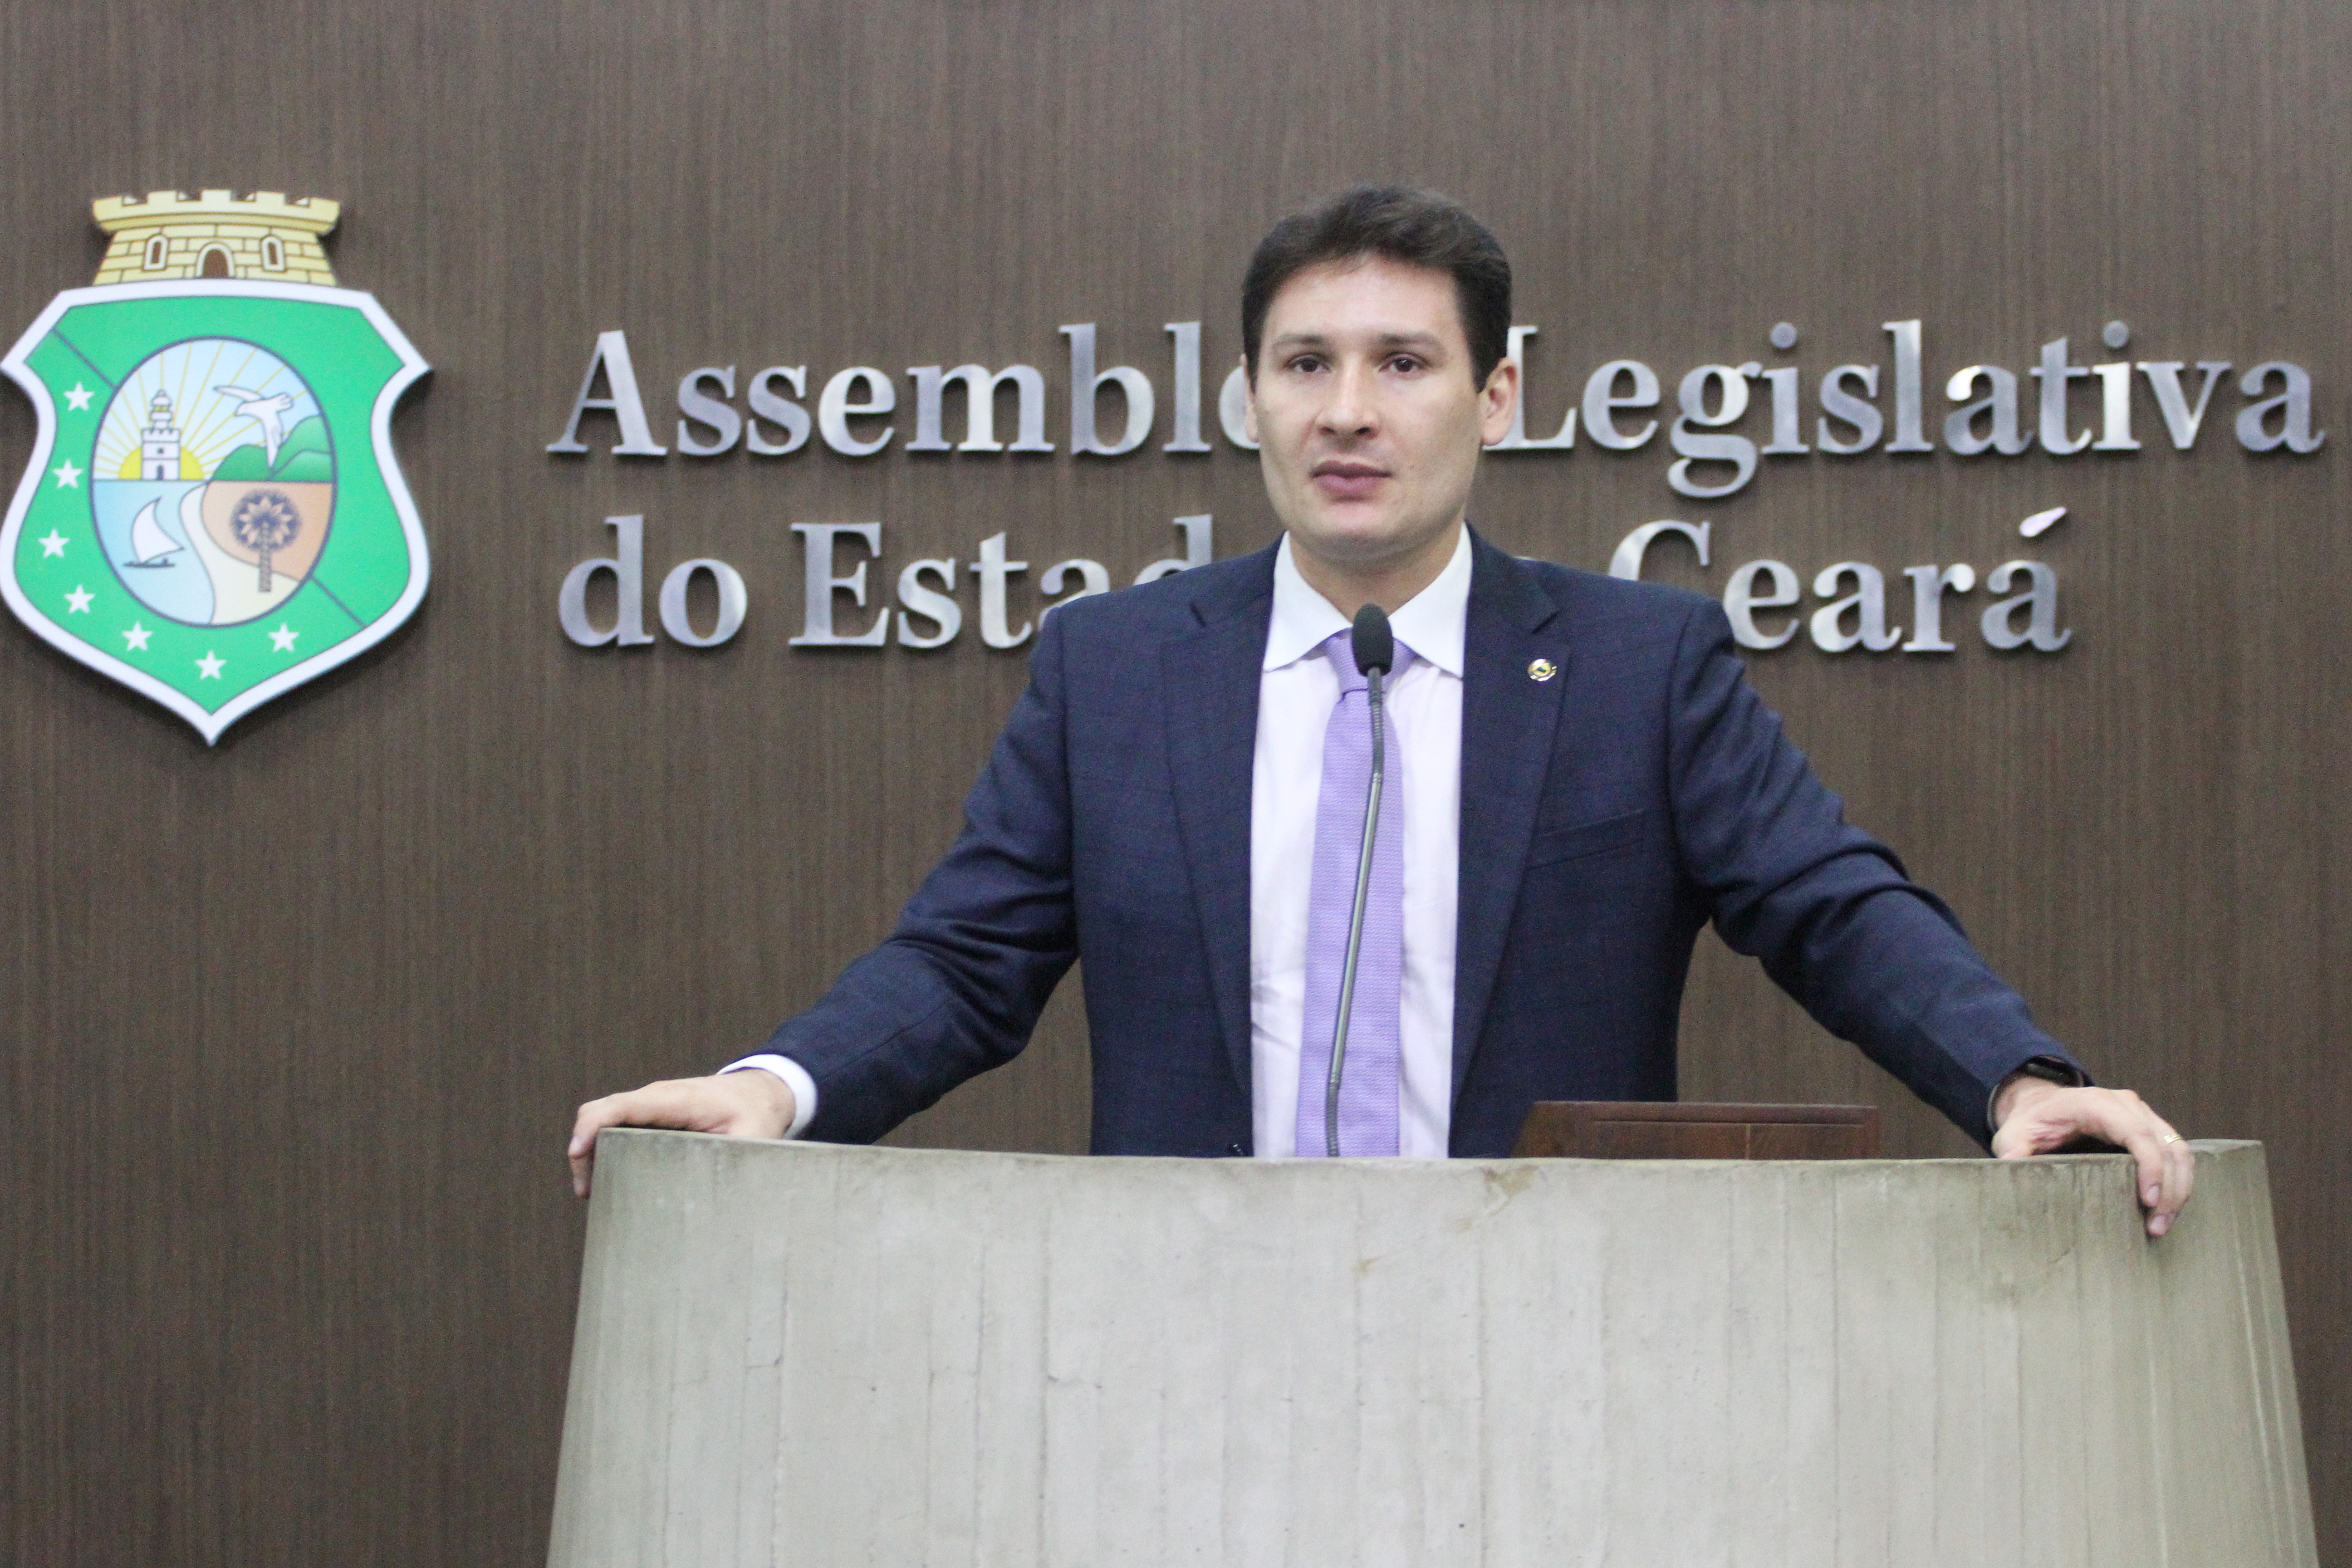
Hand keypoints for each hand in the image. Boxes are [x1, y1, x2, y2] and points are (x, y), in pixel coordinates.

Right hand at [568, 1071, 796, 1198]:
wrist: (761, 1091)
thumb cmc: (755, 1115)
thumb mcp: (751, 1139)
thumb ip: (733, 1163)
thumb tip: (719, 1202)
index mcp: (675, 1100)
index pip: (620, 1106)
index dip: (592, 1127)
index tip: (577, 1154)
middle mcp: (655, 1097)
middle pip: (599, 1111)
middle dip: (583, 1149)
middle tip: (587, 1193)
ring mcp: (649, 1104)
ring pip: (602, 1118)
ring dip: (590, 1151)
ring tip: (594, 1192)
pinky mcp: (650, 1114)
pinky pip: (615, 1124)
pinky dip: (602, 1146)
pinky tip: (608, 1178)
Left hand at [1990, 1078, 2192, 1237]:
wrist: (2041, 1106)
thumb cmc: (2029, 1123)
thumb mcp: (2013, 1135)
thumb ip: (2012, 1150)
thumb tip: (2011, 1166)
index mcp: (2096, 1103)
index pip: (2136, 1132)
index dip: (2149, 1166)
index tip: (2148, 1201)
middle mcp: (2126, 1105)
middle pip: (2165, 1145)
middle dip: (2168, 1189)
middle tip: (2156, 1227)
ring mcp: (2143, 1115)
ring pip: (2178, 1151)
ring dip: (2178, 1189)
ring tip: (2161, 1225)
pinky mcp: (2151, 1129)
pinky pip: (2175, 1154)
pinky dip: (2178, 1182)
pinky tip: (2166, 1211)